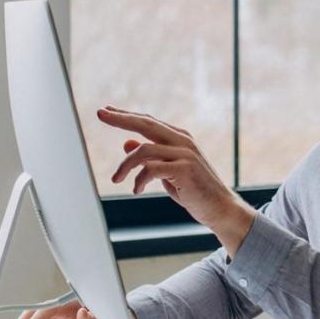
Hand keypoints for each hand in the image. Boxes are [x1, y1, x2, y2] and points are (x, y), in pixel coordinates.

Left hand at [99, 106, 256, 256]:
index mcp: (179, 138)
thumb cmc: (194, 190)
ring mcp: (184, 154)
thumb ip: (151, 157)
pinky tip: (137, 190)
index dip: (126, 115)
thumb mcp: (168, 171)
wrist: (220, 207)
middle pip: (145, 124)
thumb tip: (127, 143)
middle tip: (100, 114)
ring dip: (124, 166)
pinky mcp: (184, 169)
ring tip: (116, 179)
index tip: (106, 111)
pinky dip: (138, 180)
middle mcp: (182, 141)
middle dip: (120, 119)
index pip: (148, 122)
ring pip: (143, 150)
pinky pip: (150, 169)